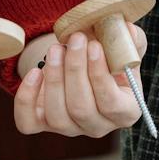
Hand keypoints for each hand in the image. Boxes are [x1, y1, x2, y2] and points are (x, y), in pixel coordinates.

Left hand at [12, 23, 147, 136]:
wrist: (82, 63)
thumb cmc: (108, 57)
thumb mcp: (124, 48)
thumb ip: (131, 41)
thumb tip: (128, 31)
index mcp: (124, 112)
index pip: (111, 104)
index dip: (100, 76)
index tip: (94, 46)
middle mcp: (97, 126)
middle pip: (82, 110)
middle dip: (75, 71)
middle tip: (74, 39)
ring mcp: (69, 128)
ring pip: (57, 116)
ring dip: (54, 79)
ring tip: (56, 49)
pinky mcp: (41, 125)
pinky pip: (28, 122)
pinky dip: (27, 98)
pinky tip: (34, 72)